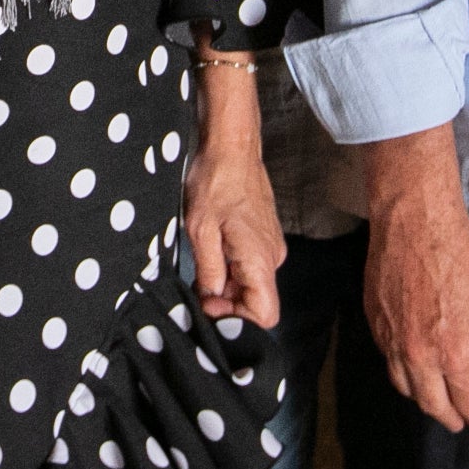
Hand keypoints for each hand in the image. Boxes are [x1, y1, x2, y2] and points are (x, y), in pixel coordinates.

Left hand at [182, 73, 284, 323]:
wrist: (231, 148)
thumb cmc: (216, 181)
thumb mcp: (201, 230)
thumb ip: (209, 272)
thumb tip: (210, 302)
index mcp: (260, 259)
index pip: (266, 315)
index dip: (237, 321)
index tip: (209, 307)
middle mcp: (272, 258)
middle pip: (256, 302)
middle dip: (226, 304)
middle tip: (196, 290)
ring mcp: (270, 248)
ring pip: (251, 285)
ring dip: (226, 286)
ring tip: (201, 266)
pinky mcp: (263, 238)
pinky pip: (249, 267)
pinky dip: (230, 270)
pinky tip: (210, 254)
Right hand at [361, 124, 468, 435]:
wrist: (414, 223)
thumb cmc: (463, 261)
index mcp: (455, 355)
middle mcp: (420, 357)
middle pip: (434, 406)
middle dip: (452, 419)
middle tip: (462, 422)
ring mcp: (392, 341)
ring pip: (407, 389)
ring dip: (425, 401)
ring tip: (438, 401)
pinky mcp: (374, 324)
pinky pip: (389, 363)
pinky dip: (404, 375)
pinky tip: (414, 369)